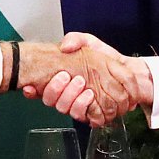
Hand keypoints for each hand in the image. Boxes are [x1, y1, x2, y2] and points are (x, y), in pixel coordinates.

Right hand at [23, 34, 149, 124]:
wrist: (126, 69)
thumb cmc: (103, 57)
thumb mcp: (88, 42)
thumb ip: (75, 39)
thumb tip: (64, 46)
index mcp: (60, 82)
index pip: (40, 90)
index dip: (33, 90)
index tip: (44, 80)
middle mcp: (67, 96)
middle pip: (53, 102)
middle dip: (59, 91)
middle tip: (74, 79)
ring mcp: (80, 106)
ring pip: (69, 111)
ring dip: (76, 101)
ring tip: (87, 90)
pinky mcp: (95, 114)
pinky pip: (88, 118)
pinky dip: (90, 109)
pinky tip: (92, 98)